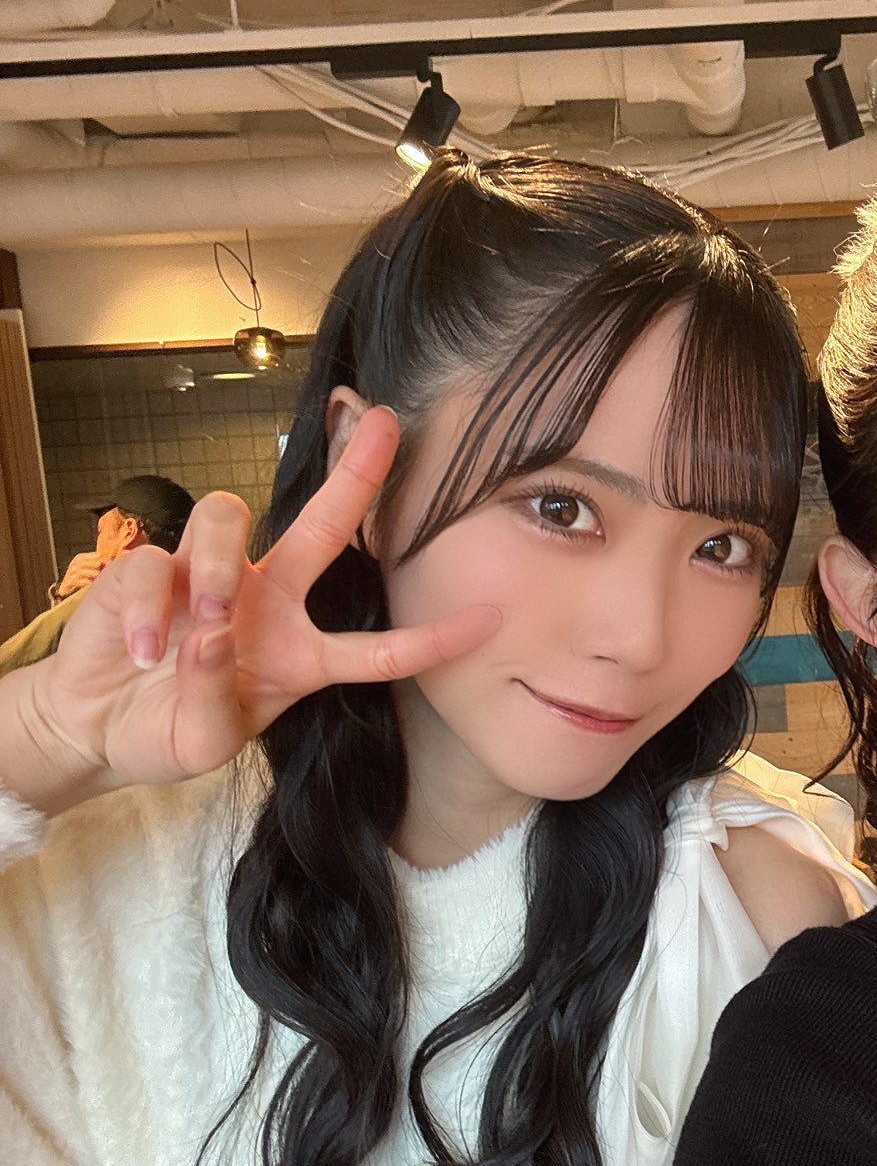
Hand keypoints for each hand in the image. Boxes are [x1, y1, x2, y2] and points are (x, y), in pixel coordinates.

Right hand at [28, 407, 499, 788]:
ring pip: (230, 520)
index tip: (490, 620)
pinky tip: (142, 649)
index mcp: (300, 653)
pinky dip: (150, 606)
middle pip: (322, 524)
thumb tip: (214, 635)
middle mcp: (266, 601)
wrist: (97, 728)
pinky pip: (156, 564)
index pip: (378, 649)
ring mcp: (208, 577)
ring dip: (221, 567)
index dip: (430, 640)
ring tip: (207, 620)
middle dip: (356, 472)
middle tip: (386, 424)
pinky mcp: (147, 569)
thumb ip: (216, 699)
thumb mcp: (204, 741)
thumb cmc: (166, 730)